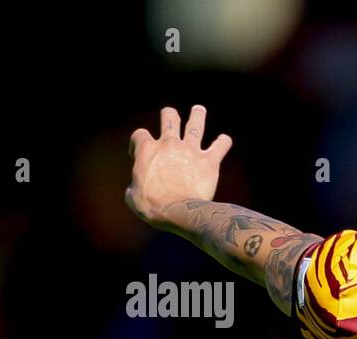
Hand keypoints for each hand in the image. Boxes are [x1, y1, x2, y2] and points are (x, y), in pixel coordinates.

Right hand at [125, 105, 232, 228]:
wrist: (177, 211)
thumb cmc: (152, 206)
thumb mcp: (133, 196)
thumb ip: (135, 184)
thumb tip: (137, 188)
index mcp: (147, 149)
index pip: (140, 135)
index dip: (138, 143)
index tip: (140, 155)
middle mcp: (169, 144)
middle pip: (169, 118)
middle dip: (170, 115)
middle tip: (171, 115)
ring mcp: (190, 151)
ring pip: (195, 125)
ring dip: (197, 115)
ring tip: (199, 110)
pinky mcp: (209, 162)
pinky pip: (220, 146)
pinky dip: (223, 142)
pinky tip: (224, 140)